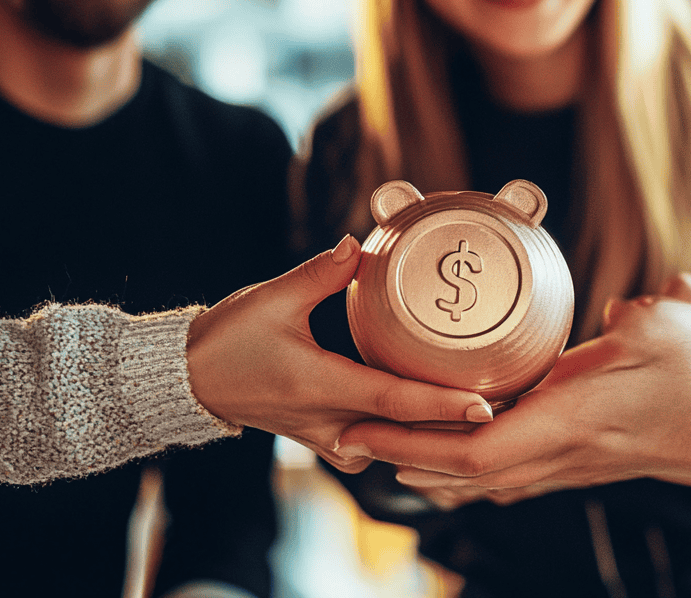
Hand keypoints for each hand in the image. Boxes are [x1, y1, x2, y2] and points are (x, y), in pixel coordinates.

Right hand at [185, 235, 493, 472]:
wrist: (188, 381)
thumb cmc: (226, 341)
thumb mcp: (272, 299)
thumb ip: (319, 273)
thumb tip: (357, 245)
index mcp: (321, 387)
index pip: (395, 400)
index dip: (442, 404)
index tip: (485, 405)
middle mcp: (328, 421)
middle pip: (404, 432)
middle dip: (452, 425)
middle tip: (502, 406)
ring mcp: (323, 435)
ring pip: (389, 444)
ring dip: (428, 432)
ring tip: (472, 411)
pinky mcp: (318, 435)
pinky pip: (370, 445)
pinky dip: (399, 434)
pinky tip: (421, 417)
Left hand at [336, 295, 690, 510]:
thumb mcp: (673, 325)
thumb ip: (628, 313)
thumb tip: (610, 312)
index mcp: (577, 418)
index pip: (477, 449)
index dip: (414, 444)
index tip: (363, 428)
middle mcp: (569, 451)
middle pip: (468, 474)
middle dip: (404, 458)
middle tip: (352, 438)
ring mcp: (579, 460)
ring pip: (489, 480)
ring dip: (432, 467)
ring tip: (388, 446)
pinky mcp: (591, 457)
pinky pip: (516, 470)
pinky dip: (471, 466)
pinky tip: (459, 450)